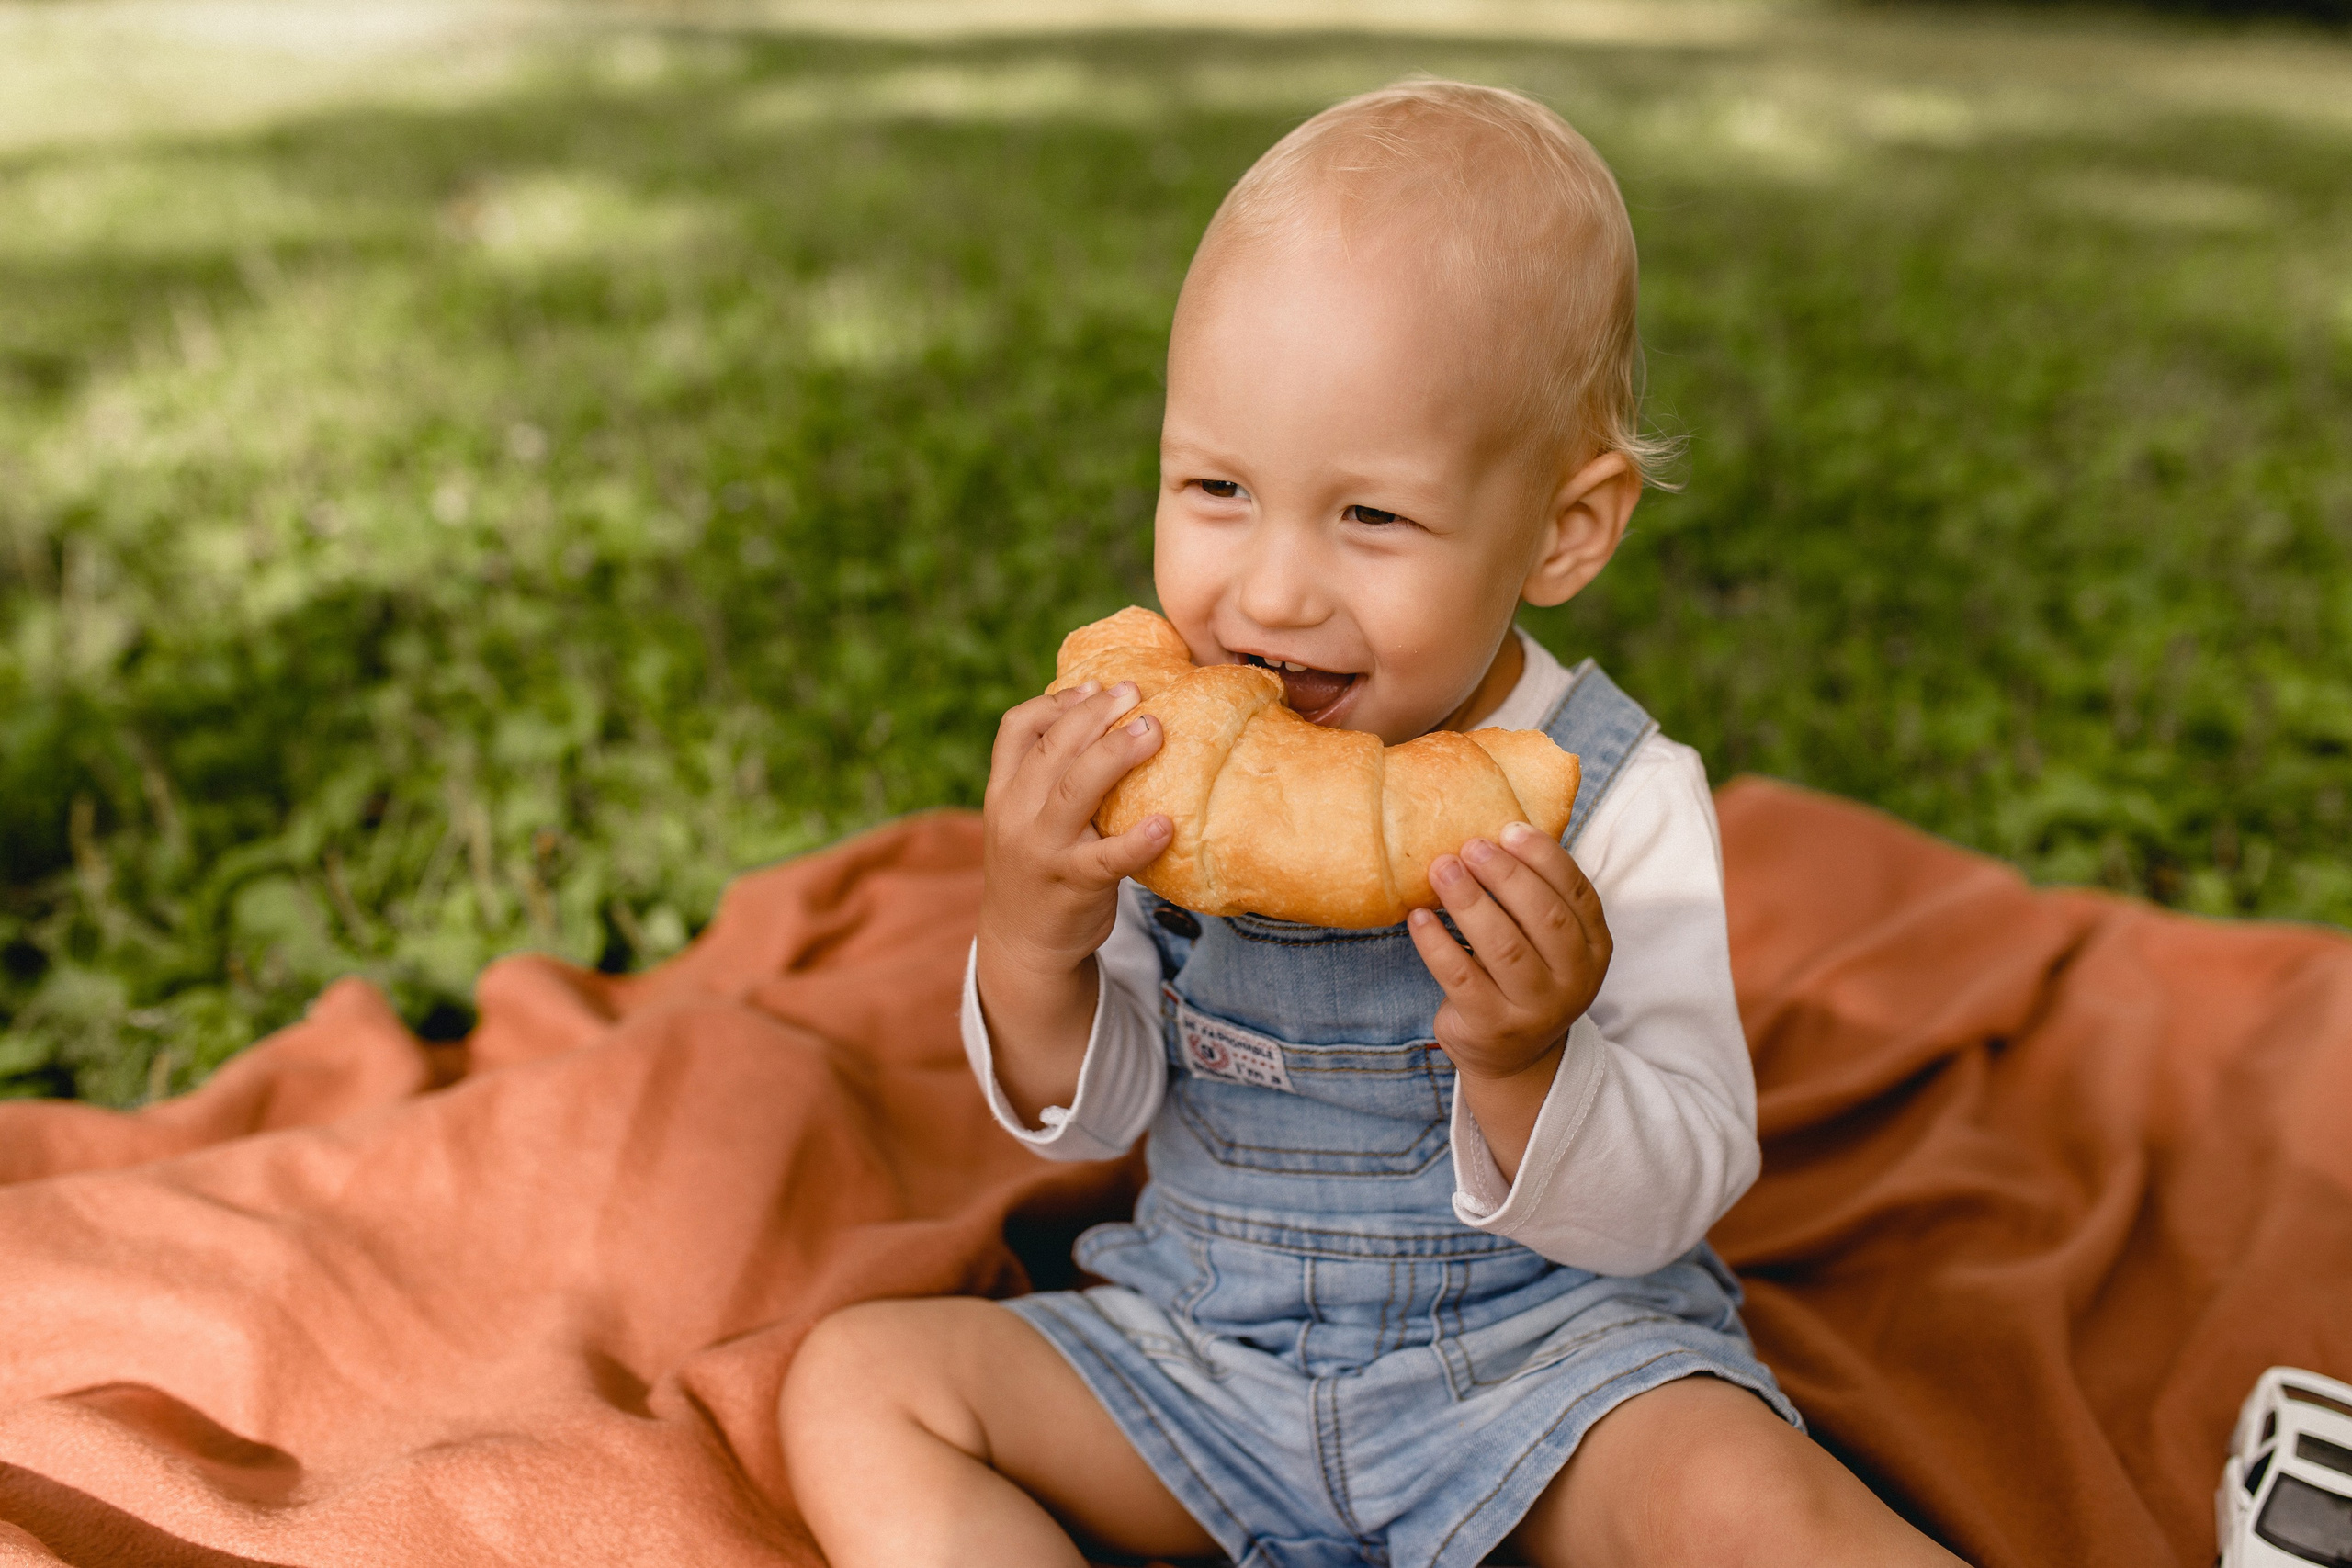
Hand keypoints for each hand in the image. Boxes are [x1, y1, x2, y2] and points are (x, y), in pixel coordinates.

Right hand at [977, 680, 1170, 989]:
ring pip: (1075, 789)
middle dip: (1094, 714)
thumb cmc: (1039, 866)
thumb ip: (1048, 776)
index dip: (1057, 701)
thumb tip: (1103, 716)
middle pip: (1052, 749)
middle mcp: (1015, 814)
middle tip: (1135, 693)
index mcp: (1003, 790)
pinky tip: (1166, 824)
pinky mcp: (1073, 885)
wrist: (1022, 943)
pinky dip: (1137, 840)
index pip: (1017, 728)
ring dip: (1116, 754)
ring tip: (1154, 731)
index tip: (1096, 685)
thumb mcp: (1025, 817)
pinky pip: (1107, 859)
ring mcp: (1042, 850)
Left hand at [1406, 822, 1610, 1084]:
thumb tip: (1494, 831)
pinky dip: (1436, 942)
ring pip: (1503, 946)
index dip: (1545, 857)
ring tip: (1441, 869)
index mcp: (1594, 948)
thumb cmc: (1525, 978)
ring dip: (1469, 901)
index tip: (1509, 828)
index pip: (1577, 893)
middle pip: (1544, 917)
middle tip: (1470, 845)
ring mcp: (1535, 1009)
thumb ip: (1536, 897)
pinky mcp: (1492, 1025)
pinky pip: (1461, 976)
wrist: (1512, 1058)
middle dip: (1505, 875)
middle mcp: (1574, 980)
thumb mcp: (1549, 943)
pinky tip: (1419, 917)